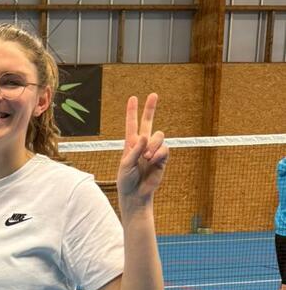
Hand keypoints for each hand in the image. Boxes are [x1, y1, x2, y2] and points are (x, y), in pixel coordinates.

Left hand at [117, 94, 169, 209]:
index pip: (131, 125)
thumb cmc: (126, 180)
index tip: (133, 98)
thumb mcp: (125, 165)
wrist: (136, 194)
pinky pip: (165, 149)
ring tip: (146, 158)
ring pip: (159, 136)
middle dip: (150, 108)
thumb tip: (144, 137)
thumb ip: (134, 151)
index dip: (132, 111)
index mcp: (130, 144)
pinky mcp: (162, 159)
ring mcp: (153, 151)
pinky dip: (159, 154)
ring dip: (154, 145)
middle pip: (148, 122)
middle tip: (154, 94)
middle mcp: (142, 145)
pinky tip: (153, 161)